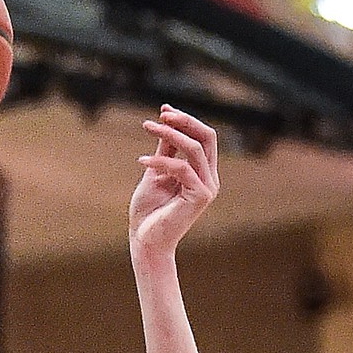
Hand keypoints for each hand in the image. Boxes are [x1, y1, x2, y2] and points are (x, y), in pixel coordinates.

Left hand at [128, 106, 218, 260]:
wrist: (145, 241)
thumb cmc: (148, 212)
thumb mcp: (156, 173)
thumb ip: (165, 150)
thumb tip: (166, 120)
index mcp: (203, 172)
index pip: (203, 138)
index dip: (186, 121)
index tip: (164, 110)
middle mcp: (210, 179)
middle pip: (207, 137)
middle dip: (185, 121)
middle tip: (162, 113)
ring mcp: (208, 187)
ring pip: (194, 148)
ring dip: (170, 134)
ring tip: (148, 128)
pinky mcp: (200, 196)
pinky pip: (182, 168)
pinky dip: (161, 161)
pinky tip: (142, 161)